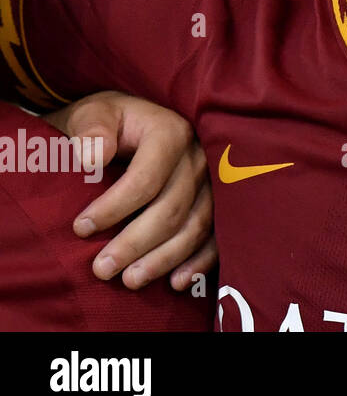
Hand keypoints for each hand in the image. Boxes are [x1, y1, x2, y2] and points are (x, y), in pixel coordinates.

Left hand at [42, 90, 216, 290]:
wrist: (133, 127)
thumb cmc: (110, 124)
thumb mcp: (95, 113)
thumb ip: (92, 128)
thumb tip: (93, 158)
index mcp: (171, 132)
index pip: (147, 177)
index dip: (115, 207)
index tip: (80, 228)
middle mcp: (199, 157)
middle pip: (172, 207)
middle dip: (135, 242)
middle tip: (101, 268)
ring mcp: (213, 183)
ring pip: (196, 226)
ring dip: (164, 258)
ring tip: (129, 281)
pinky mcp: (217, 204)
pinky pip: (216, 236)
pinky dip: (199, 262)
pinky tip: (175, 282)